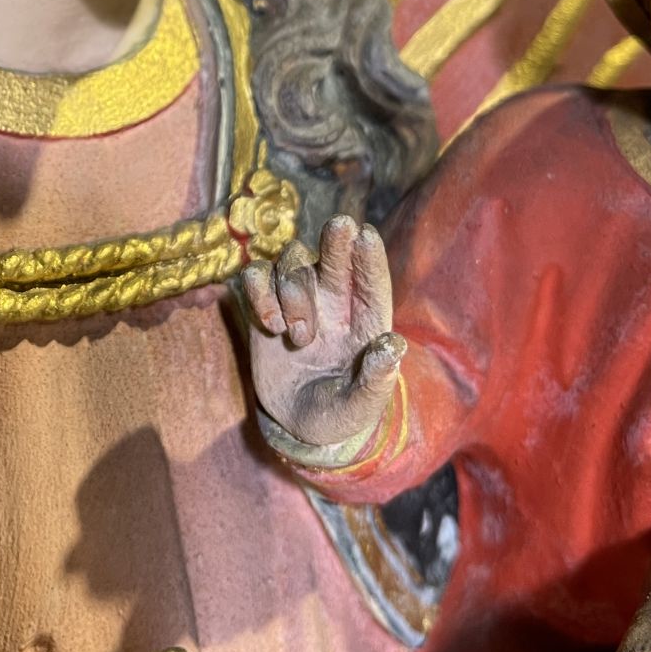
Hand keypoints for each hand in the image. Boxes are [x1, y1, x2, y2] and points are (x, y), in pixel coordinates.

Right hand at [241, 214, 404, 450]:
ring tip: (297, 337)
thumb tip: (393, 345)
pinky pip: (257, 275)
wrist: (298, 424)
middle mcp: (335, 301)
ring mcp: (300, 298)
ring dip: (293, 293)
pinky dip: (259, 291)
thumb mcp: (361, 407)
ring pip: (293, 262)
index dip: (370, 258)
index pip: (372, 281)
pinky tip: (269, 324)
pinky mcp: (266, 304)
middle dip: (337, 240)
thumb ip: (376, 379)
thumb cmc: (340, 412)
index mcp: (367, 320)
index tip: (366, 236)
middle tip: (341, 227)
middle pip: (335, 255)